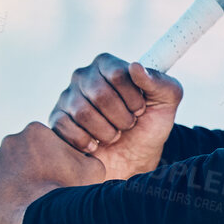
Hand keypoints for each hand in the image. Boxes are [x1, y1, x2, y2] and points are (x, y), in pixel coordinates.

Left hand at [0, 122, 103, 223]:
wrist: (44, 220)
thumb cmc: (71, 191)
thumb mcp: (93, 167)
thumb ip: (84, 156)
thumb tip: (82, 156)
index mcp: (35, 132)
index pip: (44, 141)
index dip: (55, 158)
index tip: (60, 173)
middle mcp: (8, 143)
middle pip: (22, 155)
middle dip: (31, 168)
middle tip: (46, 188)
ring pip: (5, 173)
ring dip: (15, 184)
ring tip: (31, 203)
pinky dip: (2, 199)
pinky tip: (16, 211)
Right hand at [47, 55, 182, 181]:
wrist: (133, 158)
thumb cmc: (150, 124)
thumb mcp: (167, 101)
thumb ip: (159, 82)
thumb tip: (134, 66)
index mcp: (108, 64)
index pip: (118, 75)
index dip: (134, 98)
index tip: (140, 109)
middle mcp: (83, 76)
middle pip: (100, 94)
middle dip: (121, 117)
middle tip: (128, 124)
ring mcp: (67, 97)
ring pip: (83, 112)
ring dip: (106, 132)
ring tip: (114, 135)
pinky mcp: (56, 119)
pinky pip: (66, 128)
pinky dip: (87, 142)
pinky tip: (96, 145)